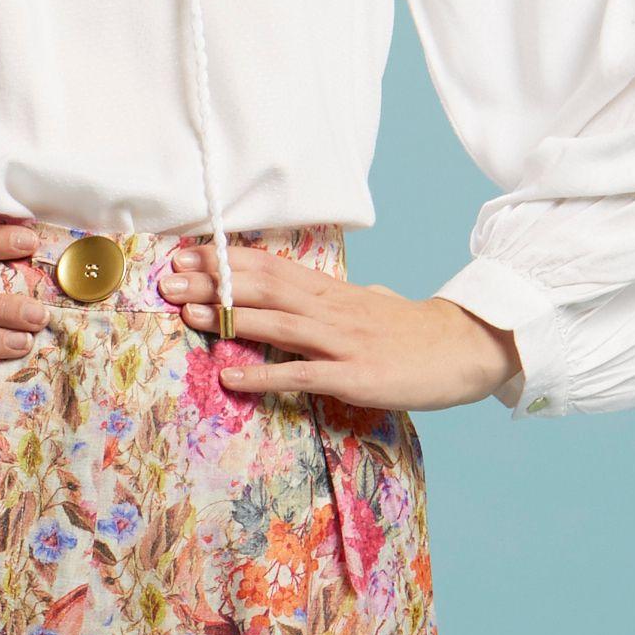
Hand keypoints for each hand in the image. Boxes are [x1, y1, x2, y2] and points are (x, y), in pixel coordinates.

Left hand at [173, 243, 517, 414]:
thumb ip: (341, 301)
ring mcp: (342, 342)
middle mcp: (331, 309)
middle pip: (263, 288)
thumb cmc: (417, 333)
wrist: (466, 349)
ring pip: (275, 324)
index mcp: (332, 292)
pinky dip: (263, 377)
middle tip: (168, 280)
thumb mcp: (374, 305)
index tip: (188, 256)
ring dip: (226, 319)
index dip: (227, 262)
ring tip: (185, 316)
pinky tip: (230, 378)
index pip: (271, 268)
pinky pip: (301, 375)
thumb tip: (321, 295)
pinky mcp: (353, 376)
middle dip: (212, 283)